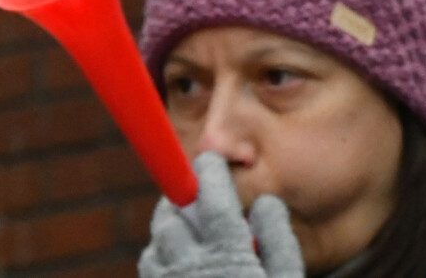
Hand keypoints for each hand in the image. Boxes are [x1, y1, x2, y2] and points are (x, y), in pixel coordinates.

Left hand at [140, 153, 302, 277]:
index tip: (209, 159)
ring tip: (186, 227)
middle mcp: (191, 267)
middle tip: (193, 193)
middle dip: (181, 199)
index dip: (209, 172)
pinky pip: (150, 269)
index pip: (211, 199)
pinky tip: (178, 262)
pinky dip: (159, 256)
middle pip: (172, 218)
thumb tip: (264, 201)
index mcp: (228, 255)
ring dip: (168, 228)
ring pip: (156, 243)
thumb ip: (276, 238)